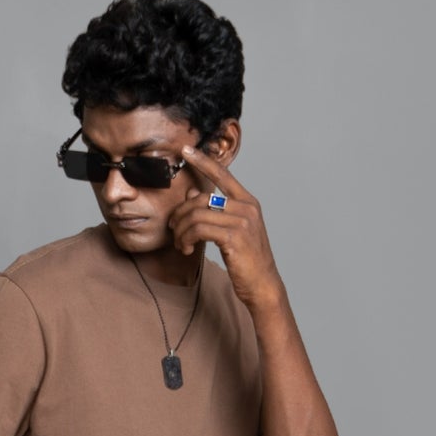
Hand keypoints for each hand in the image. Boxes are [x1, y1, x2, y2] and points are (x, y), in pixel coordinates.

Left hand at [168, 147, 284, 318]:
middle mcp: (247, 207)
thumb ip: (213, 211)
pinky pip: (199, 229)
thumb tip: (191, 194)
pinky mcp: (234, 237)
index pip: (222, 174)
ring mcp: (242, 222)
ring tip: (180, 244)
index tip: (185, 150)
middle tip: (173, 230)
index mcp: (248, 201)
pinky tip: (187, 249)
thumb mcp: (232, 230)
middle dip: (180, 214)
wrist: (262, 284)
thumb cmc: (246, 259)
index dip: (202, 161)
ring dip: (181, 231)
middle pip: (201, 199)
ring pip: (196, 215)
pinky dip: (187, 239)